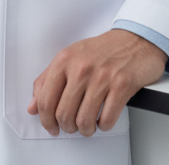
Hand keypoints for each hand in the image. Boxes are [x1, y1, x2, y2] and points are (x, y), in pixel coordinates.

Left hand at [26, 29, 167, 136]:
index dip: (46, 121)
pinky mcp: (122, 85)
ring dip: (86, 130)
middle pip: (64, 115)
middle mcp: (81, 67)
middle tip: (73, 126)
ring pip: (84, 121)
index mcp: (65, 60)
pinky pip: (107, 120)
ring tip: (89, 124)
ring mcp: (102, 76)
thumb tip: (32, 107)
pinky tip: (104, 117)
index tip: (51, 127)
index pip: (45, 100)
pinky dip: (104, 125)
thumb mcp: (70, 57)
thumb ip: (47, 80)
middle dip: (67, 128)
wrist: (136, 39)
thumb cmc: (103, 50)